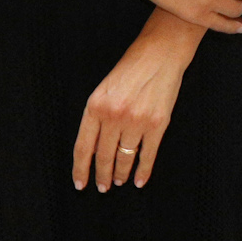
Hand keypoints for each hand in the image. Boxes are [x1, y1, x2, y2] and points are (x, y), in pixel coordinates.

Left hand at [72, 13, 200, 191]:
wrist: (160, 53)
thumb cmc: (131, 68)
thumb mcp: (104, 89)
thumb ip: (97, 115)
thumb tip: (94, 147)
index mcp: (95, 106)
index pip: (83, 147)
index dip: (81, 169)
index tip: (81, 184)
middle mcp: (114, 116)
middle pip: (103, 156)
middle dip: (102, 175)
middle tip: (103, 187)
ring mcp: (136, 121)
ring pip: (124, 158)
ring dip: (121, 174)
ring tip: (119, 181)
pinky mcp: (157, 124)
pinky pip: (148, 155)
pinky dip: (143, 171)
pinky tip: (139, 180)